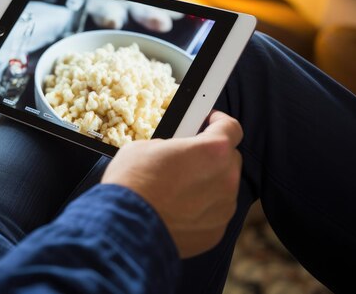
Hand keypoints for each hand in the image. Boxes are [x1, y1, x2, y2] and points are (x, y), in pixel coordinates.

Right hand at [101, 110, 242, 257]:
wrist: (124, 226)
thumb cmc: (132, 184)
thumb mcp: (146, 146)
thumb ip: (172, 146)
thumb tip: (174, 153)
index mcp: (213, 150)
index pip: (231, 128)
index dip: (219, 122)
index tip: (210, 122)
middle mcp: (225, 179)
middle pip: (229, 159)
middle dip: (213, 155)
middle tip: (189, 157)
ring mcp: (223, 208)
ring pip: (223, 188)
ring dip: (208, 183)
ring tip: (178, 187)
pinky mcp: (215, 232)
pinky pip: (214, 213)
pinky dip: (202, 210)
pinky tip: (178, 209)